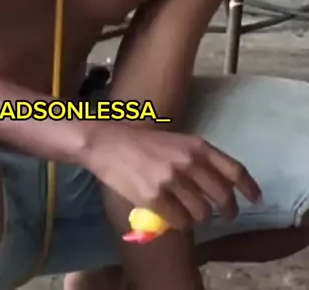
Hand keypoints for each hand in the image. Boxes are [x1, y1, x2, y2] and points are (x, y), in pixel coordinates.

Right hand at [87, 123, 260, 230]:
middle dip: (227, 210)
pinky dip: (180, 223)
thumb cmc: (143, 142)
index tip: (256, 199)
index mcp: (196, 145)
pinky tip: (172, 215)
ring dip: (199, 217)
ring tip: (189, 211)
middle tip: (223, 215)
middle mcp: (188, 162)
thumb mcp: (177, 142)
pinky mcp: (155, 197)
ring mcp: (172, 180)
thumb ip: (199, 159)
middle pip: (222, 196)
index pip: (233, 170)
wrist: (108, 143)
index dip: (249, 187)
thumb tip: (222, 186)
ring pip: (202, 213)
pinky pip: (181, 222)